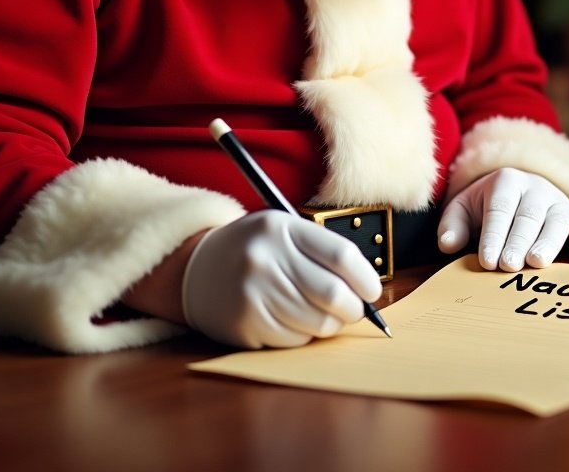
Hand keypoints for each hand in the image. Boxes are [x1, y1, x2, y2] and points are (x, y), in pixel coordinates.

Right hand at [181, 210, 381, 348]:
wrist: (195, 269)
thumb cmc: (254, 250)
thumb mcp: (283, 232)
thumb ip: (320, 252)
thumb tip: (365, 289)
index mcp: (282, 228)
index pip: (341, 255)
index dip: (366, 278)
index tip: (372, 290)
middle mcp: (267, 258)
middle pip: (333, 294)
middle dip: (354, 309)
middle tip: (355, 310)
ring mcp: (254, 292)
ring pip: (318, 323)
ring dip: (330, 325)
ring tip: (323, 315)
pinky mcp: (246, 323)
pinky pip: (296, 340)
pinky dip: (305, 336)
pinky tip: (293, 321)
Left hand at [438, 168, 568, 271]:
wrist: (520, 190)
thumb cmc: (488, 206)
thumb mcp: (464, 208)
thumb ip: (452, 224)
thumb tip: (447, 245)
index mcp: (507, 181)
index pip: (499, 208)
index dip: (493, 235)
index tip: (487, 261)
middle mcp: (537, 188)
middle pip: (528, 216)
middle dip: (518, 242)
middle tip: (508, 266)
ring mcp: (560, 202)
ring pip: (558, 221)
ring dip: (548, 242)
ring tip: (537, 263)